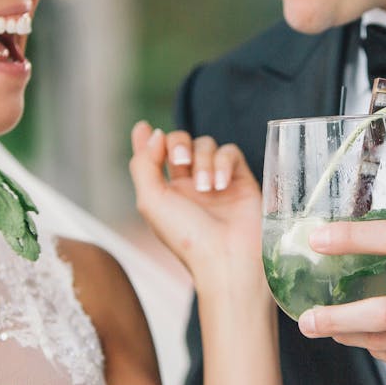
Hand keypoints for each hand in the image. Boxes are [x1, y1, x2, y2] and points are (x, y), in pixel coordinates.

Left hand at [128, 121, 261, 288]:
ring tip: (206, 188)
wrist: (227, 257)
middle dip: (179, 144)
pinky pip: (230, 152)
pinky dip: (223, 163)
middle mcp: (190, 185)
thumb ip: (144, 164)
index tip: (144, 127)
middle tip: (181, 159)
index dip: (148, 141)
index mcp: (167, 193)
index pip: (155, 157)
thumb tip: (154, 133)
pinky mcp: (241, 179)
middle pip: (181, 142)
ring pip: (206, 145)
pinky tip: (221, 185)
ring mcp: (217, 181)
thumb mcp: (151, 201)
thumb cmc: (186, 236)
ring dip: (203, 161)